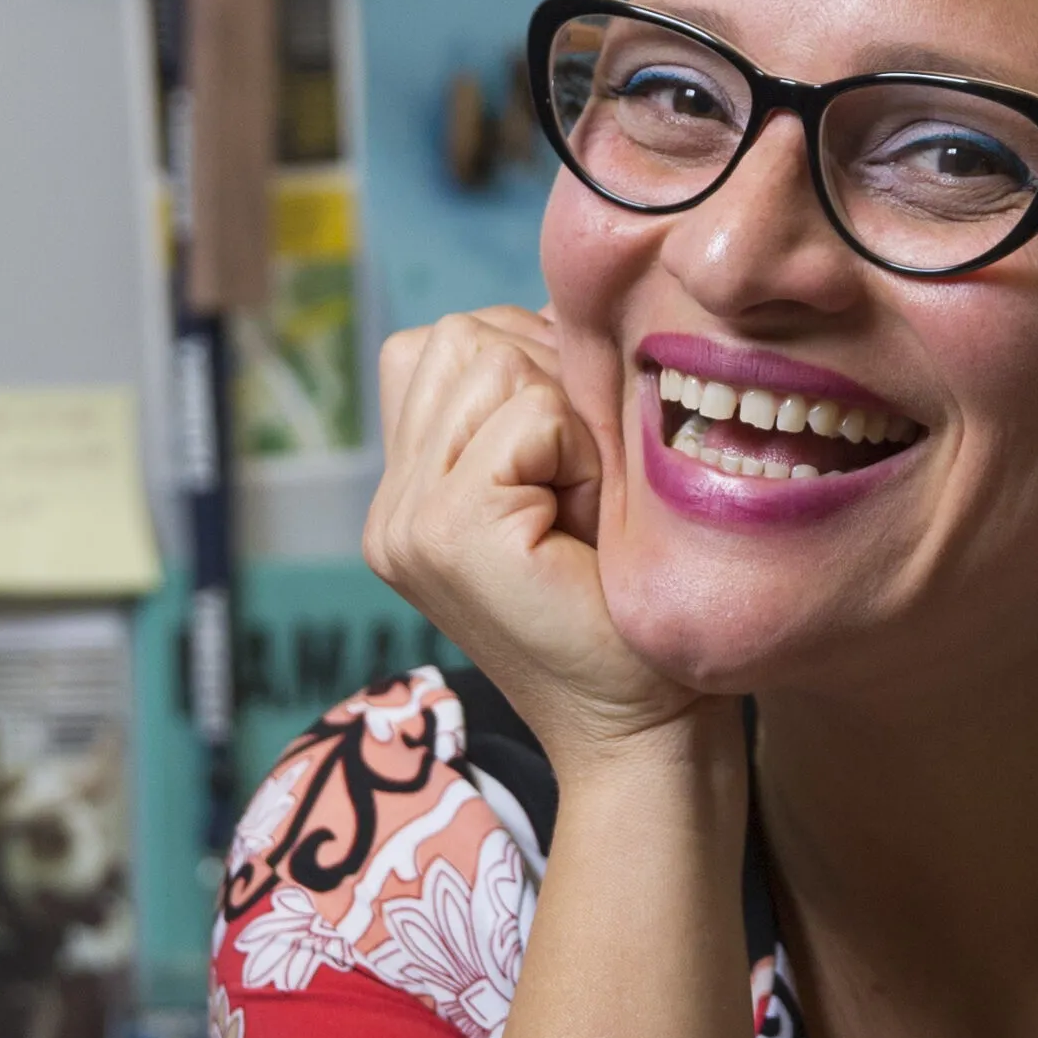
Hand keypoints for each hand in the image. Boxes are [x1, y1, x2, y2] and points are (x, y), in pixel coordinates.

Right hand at [366, 307, 721, 768]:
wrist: (649, 732)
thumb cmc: (635, 610)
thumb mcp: (576, 480)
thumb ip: (538, 399)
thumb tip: (559, 305)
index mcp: (409, 493)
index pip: (446, 343)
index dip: (536, 375)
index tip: (574, 476)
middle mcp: (389, 508)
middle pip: (463, 335)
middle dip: (552, 388)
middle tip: (588, 496)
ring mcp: (404, 521)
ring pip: (491, 360)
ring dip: (569, 421)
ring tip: (587, 511)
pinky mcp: (444, 532)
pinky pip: (524, 415)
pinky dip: (580, 454)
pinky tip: (589, 527)